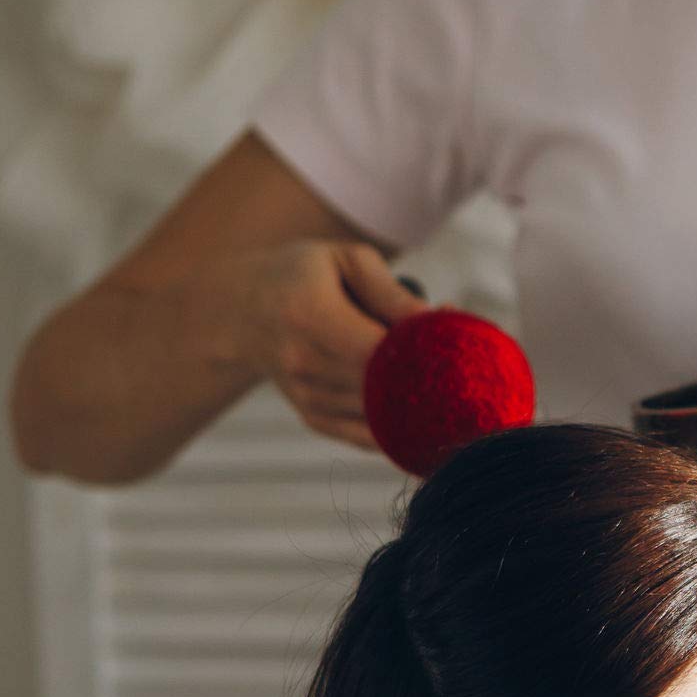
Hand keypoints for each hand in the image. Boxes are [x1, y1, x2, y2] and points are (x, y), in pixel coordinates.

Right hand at [223, 238, 433, 452]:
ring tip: (426, 361)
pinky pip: (373, 436)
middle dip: (428, 374)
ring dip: (418, 396)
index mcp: (309, 315)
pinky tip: (415, 397)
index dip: (422, 351)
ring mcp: (307, 398)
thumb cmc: (305, 275)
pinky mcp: (314, 420)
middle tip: (451, 350)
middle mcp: (303, 364)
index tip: (449, 337)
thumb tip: (436, 323)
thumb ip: (391, 292)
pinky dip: (401, 421)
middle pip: (385, 386)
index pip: (378, 351)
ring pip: (384, 414)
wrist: (245, 311)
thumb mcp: (345, 260)